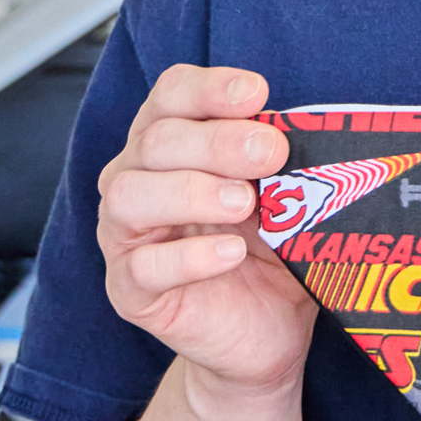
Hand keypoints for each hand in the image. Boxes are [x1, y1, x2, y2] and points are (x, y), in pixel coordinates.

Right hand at [95, 66, 317, 391]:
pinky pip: (141, 267)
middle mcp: (135, 180)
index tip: (258, 93)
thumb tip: (296, 132)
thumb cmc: (271, 251)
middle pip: (156, 141)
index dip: (209, 88)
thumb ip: (280, 163)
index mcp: (169, 144)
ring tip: (244, 205)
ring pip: (130, 196)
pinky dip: (188, 258)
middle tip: (270, 153)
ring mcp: (124, 236)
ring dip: (192, 192)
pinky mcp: (128, 291)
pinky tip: (231, 255)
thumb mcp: (284, 197)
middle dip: (217, 142)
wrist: (267, 332)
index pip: (171, 95)